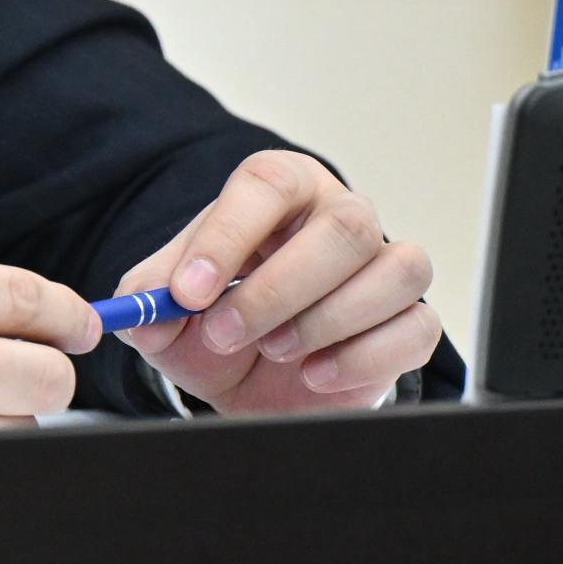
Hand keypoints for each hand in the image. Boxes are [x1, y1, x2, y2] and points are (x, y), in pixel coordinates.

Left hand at [111, 150, 438, 415]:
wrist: (255, 380)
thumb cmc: (218, 323)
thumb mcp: (171, 312)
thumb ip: (151, 301)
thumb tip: (145, 311)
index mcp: (281, 189)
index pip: (268, 183)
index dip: (227, 236)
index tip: (188, 291)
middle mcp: (342, 215)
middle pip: (344, 226)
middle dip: (277, 289)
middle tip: (225, 332)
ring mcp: (385, 266)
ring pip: (397, 269)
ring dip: (328, 319)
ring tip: (276, 350)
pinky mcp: (410, 323)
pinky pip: (417, 327)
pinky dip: (363, 357)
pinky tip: (314, 374)